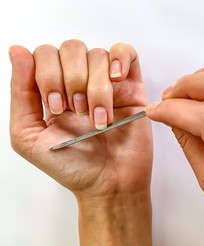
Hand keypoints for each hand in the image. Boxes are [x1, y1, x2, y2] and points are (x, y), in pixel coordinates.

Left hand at [9, 40, 152, 245]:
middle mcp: (80, 83)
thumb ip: (20, 94)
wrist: (108, 184)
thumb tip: (17, 51)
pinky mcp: (131, 88)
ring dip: (96, 87)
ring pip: (97, 55)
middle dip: (72, 80)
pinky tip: (116, 80)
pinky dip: (120, 59)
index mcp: (54, 91)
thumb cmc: (72, 167)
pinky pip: (127, 52)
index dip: (47, 75)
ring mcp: (107, 84)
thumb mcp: (29, 136)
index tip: (56, 107)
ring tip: (98, 116)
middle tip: (77, 110)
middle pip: (71, 48)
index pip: (45, 54)